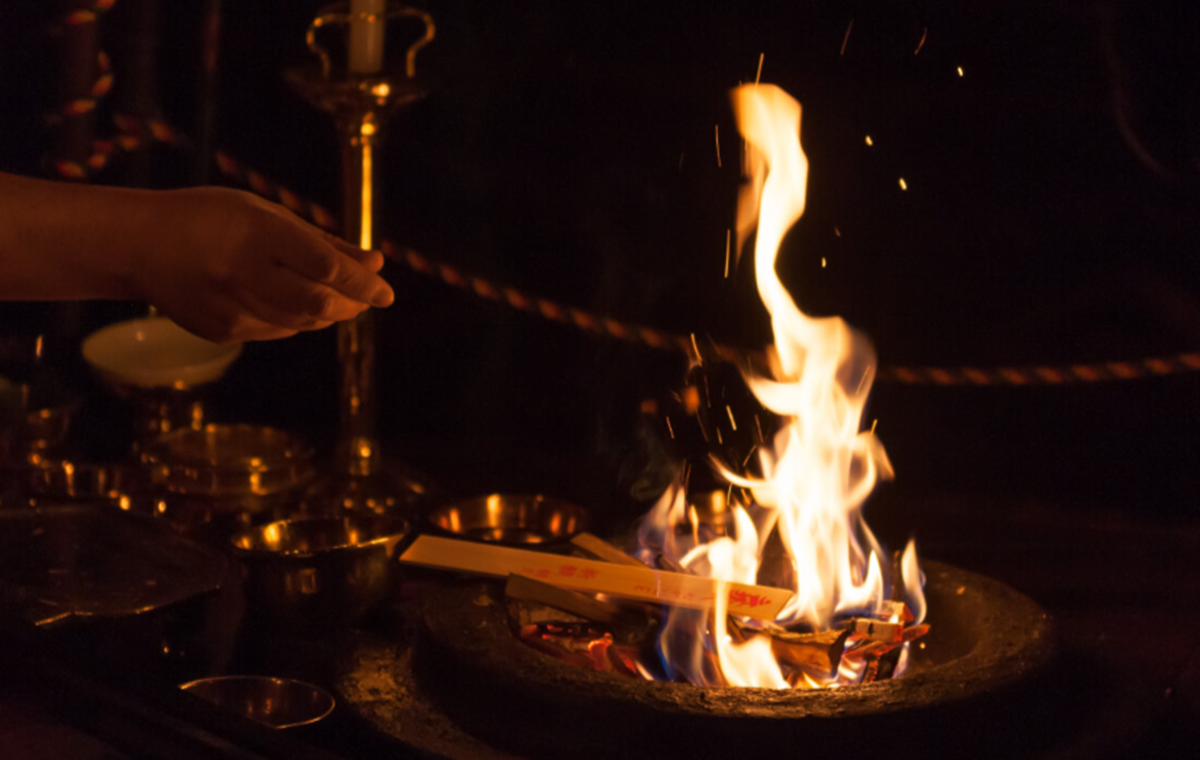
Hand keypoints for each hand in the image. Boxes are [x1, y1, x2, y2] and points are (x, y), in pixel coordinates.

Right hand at [135, 187, 393, 342]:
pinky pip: (277, 330)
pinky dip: (299, 320)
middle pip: (318, 302)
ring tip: (343, 300)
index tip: (386, 291)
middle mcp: (244, 273)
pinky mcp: (221, 331)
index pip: (325, 266)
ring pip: (302, 322)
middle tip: (371, 298)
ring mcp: (230, 307)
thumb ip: (322, 242)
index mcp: (257, 233)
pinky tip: (299, 305)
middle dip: (353, 304)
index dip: (362, 283)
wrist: (138, 245)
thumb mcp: (266, 215)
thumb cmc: (212, 219)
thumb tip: (375, 263)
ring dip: (330, 314)